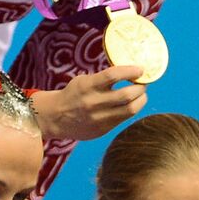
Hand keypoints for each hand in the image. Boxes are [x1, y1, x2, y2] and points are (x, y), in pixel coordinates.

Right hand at [30, 66, 147, 140]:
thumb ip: (103, 78)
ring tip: (141, 94)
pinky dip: (131, 109)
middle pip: (127, 94)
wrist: (55, 117)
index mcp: (88, 86)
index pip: (113, 75)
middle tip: (143, 83)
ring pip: (130, 109)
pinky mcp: (103, 129)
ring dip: (141, 100)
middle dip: (140, 87)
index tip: (140, 69)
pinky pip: (124, 118)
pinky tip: (131, 104)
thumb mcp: (83, 81)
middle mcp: (93, 102)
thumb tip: (130, 72)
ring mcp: (99, 118)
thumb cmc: (73, 94)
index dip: (131, 71)